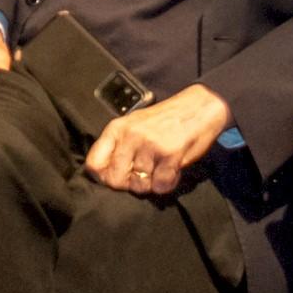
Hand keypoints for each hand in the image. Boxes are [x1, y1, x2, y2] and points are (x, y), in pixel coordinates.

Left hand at [86, 85, 231, 197]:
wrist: (199, 107)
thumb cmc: (167, 119)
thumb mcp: (135, 126)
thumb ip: (119, 147)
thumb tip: (105, 175)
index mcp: (117, 128)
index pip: (93, 163)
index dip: (103, 177)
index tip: (118, 177)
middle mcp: (130, 136)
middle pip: (115, 180)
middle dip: (130, 184)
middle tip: (144, 175)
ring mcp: (149, 145)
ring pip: (140, 186)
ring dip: (152, 183)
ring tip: (161, 169)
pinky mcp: (169, 154)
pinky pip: (161, 186)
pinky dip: (168, 184)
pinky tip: (172, 171)